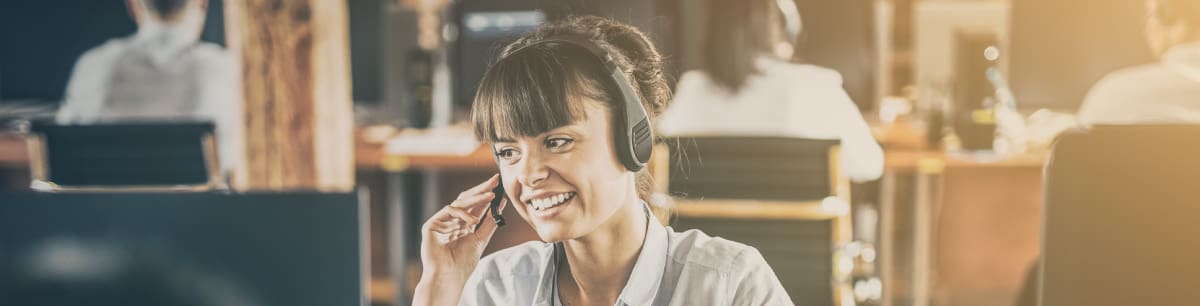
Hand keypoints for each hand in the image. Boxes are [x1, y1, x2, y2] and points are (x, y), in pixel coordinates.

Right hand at [414, 174, 507, 304]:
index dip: (486, 195)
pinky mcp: (431, 225)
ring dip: (476, 198)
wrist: (449, 276)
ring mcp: (441, 222)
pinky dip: (462, 213)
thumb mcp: (480, 239)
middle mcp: (452, 222)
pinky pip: (448, 210)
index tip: (498, 184)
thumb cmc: (463, 263)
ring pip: (459, 203)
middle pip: (466, 200)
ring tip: (491, 196)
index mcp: (463, 225)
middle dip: (481, 189)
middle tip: (494, 180)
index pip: (475, 206)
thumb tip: (501, 204)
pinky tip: (473, 221)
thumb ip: (489, 222)